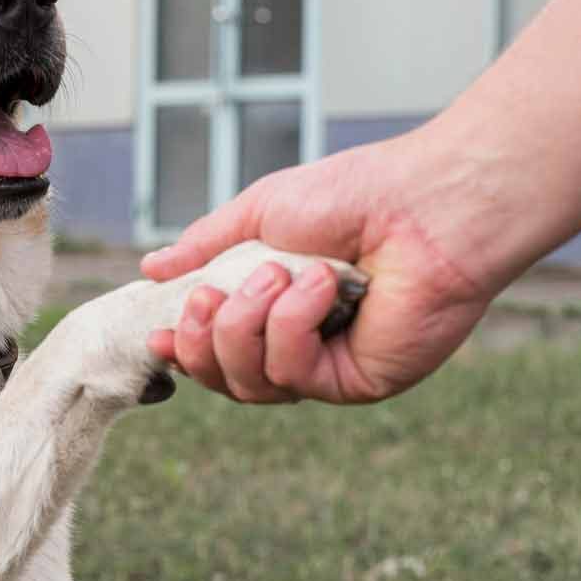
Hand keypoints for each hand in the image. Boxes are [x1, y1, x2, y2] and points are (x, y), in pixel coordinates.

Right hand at [139, 135, 499, 404]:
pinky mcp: (358, 381)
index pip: (218, 352)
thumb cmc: (359, 195)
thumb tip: (152, 268)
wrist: (428, 199)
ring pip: (251, 385)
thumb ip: (205, 245)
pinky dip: (292, 326)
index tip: (158, 331)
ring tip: (279, 273)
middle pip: (225, 379)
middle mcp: (303, 345)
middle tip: (211, 295)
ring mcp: (330, 368)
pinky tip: (319, 285)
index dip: (184, 350)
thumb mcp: (261, 212)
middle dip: (205, 339)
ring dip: (248, 325)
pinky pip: (294, 376)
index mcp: (278, 308)